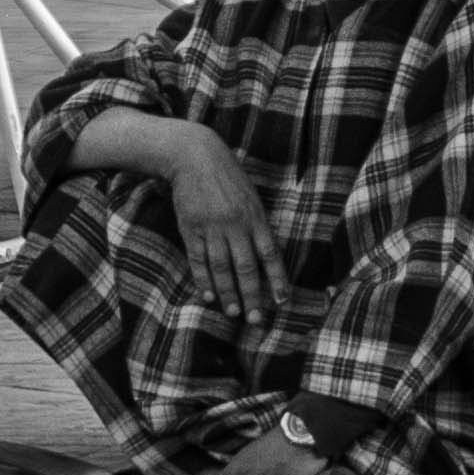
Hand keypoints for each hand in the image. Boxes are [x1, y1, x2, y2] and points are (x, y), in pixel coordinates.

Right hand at [166, 128, 287, 321]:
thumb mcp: (251, 196)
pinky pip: (198, 259)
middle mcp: (236, 224)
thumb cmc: (227, 175)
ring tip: (233, 313)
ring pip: (222, 268)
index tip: (282, 301)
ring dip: (228, 293)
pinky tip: (208, 295)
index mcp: (255, 216)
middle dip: (252, 296)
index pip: (270, 254)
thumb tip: (266, 255)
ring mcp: (212, 227)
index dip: (277, 280)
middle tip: (256, 320)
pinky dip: (203, 279)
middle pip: (246, 268)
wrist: (195, 155)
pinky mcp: (191, 227)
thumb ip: (257, 224)